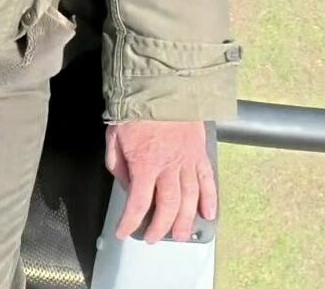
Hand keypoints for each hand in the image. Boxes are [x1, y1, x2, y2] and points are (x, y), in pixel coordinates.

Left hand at [104, 120, 216, 243]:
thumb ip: (118, 166)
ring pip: (190, 199)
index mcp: (145, 163)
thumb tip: (128, 186)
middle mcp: (169, 166)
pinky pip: (208, 180)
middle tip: (153, 238)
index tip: (123, 232)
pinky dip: (210, 199)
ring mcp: (187, 160)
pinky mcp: (199, 153)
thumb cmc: (136, 110)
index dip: (130, 222)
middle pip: (168, 206)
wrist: (161, 85)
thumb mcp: (114, 137)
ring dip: (186, 221)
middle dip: (160, 227)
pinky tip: (209, 214)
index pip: (138, 203)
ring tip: (181, 235)